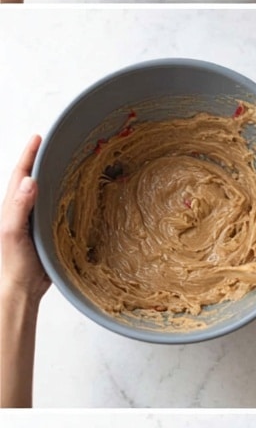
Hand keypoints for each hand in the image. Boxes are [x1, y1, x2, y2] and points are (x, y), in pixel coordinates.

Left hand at [1, 136, 49, 304]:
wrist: (21, 289)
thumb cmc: (14, 264)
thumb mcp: (13, 233)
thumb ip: (19, 208)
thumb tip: (30, 181)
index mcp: (12, 208)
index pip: (20, 175)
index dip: (28, 155)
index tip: (38, 138)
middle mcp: (23, 211)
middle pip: (30, 179)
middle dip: (38, 160)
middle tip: (52, 144)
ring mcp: (34, 222)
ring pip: (43, 193)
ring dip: (50, 177)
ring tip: (62, 163)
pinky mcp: (45, 233)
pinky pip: (54, 208)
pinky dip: (60, 197)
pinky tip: (71, 196)